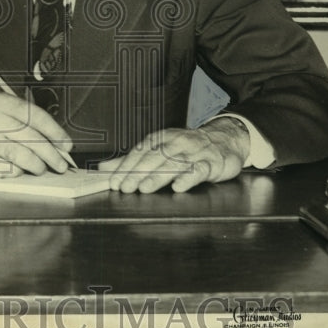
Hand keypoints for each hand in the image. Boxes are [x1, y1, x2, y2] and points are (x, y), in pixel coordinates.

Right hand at [0, 92, 73, 176]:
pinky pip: (10, 169)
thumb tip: (56, 142)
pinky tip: (16, 169)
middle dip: (52, 154)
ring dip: (37, 165)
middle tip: (61, 164)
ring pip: (24, 156)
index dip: (55, 132)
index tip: (66, 144)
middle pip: (33, 138)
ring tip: (40, 167)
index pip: (36, 116)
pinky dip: (18, 172)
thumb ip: (24, 122)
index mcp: (0, 102)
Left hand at [98, 117, 249, 193]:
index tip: (114, 181)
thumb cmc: (188, 148)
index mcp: (162, 139)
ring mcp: (194, 152)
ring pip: (174, 163)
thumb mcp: (159, 150)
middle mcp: (176, 143)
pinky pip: (200, 169)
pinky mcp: (211, 163)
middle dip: (138, 172)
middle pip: (155, 158)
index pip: (140, 152)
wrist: (224, 140)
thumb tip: (104, 169)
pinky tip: (179, 186)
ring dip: (158, 176)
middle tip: (125, 187)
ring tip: (145, 187)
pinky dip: (189, 177)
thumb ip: (132, 161)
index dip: (126, 166)